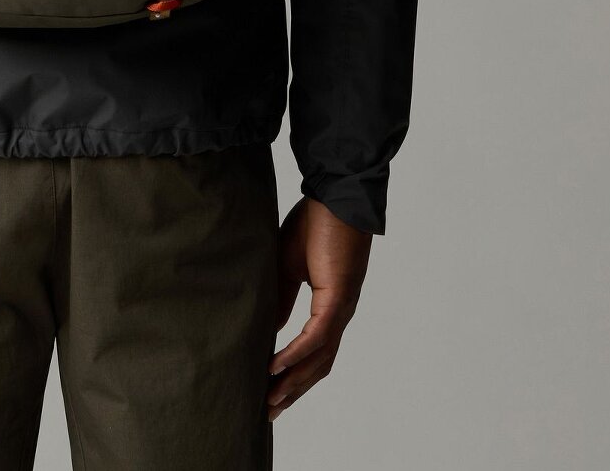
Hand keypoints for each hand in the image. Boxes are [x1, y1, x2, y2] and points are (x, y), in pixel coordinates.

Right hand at [267, 197, 371, 419]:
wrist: (336, 197)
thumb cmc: (315, 223)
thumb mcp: (288, 265)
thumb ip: (282, 297)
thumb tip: (271, 329)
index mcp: (329, 306)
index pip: (313, 352)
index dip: (295, 375)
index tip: (271, 393)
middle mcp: (338, 315)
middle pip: (317, 367)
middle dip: (293, 392)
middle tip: (269, 413)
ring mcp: (340, 309)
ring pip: (318, 359)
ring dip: (294, 382)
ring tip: (269, 400)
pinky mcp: (336, 299)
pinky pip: (316, 336)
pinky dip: (296, 354)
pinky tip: (276, 367)